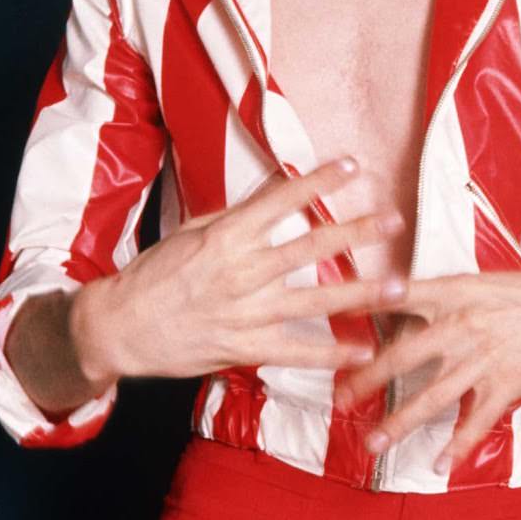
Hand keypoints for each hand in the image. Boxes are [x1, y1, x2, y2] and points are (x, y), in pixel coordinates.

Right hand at [74, 156, 406, 384]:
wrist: (120, 326)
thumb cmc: (155, 275)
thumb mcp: (192, 233)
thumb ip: (237, 219)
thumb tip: (276, 193)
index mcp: (227, 236)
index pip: (282, 200)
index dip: (319, 181)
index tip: (353, 166)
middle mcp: (242, 271)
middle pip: (311, 247)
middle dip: (358, 231)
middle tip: (395, 220)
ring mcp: (246, 312)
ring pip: (315, 300)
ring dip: (362, 293)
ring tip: (400, 286)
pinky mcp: (244, 347)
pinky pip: (297, 351)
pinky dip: (331, 353)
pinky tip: (364, 350)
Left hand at [334, 261, 520, 472]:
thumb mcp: (484, 281)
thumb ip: (444, 296)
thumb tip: (403, 304)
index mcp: (456, 292)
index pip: (399, 295)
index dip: (363, 302)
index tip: (331, 312)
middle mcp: (464, 324)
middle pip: (404, 356)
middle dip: (367, 379)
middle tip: (340, 398)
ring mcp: (484, 357)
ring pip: (432, 396)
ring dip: (399, 424)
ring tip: (373, 444)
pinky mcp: (507, 384)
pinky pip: (475, 422)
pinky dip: (458, 447)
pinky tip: (440, 465)